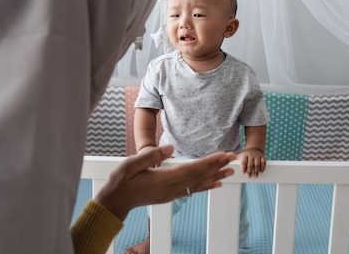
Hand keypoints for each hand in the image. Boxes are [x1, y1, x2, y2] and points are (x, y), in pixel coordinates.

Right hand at [94, 145, 235, 219]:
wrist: (115, 201)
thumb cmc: (121, 181)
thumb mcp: (131, 164)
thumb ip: (152, 156)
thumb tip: (171, 147)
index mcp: (164, 179)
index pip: (192, 168)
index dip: (209, 161)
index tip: (223, 154)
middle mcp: (171, 188)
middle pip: (199, 176)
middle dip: (217, 166)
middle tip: (234, 159)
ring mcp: (172, 193)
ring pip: (198, 184)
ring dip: (215, 176)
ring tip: (231, 171)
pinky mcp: (170, 195)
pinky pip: (193, 190)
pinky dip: (206, 186)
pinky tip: (215, 183)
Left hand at [237, 148, 265, 177]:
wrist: (254, 148)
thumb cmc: (246, 155)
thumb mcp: (241, 156)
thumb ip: (236, 160)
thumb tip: (229, 162)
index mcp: (245, 155)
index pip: (244, 161)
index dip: (243, 167)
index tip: (243, 172)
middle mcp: (251, 154)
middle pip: (250, 164)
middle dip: (250, 171)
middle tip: (249, 176)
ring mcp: (257, 155)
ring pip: (257, 164)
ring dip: (256, 171)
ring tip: (255, 175)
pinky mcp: (262, 156)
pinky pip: (263, 162)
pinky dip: (262, 167)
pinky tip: (261, 171)